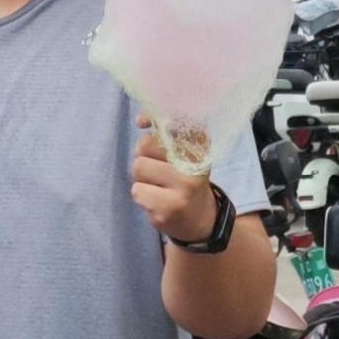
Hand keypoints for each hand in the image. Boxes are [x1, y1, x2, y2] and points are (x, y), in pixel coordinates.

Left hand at [131, 115, 219, 241]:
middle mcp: (197, 165)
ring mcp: (185, 188)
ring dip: (141, 179)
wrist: (200, 219)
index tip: (142, 123)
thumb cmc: (183, 179)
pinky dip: (142, 196)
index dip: (151, 118)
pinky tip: (158, 201)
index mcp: (200, 146)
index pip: (171, 122)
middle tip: (157, 170)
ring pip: (139, 168)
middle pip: (145, 145)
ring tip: (158, 186)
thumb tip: (142, 119)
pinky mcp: (170, 208)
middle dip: (143, 156)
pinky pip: (137, 191)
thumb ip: (163, 132)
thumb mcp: (183, 152)